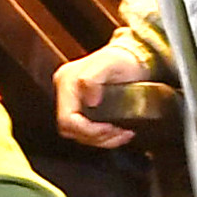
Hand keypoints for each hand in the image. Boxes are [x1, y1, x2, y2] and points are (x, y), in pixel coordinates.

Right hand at [52, 40, 171, 148]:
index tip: (108, 128)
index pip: (67, 118)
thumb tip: (90, 101)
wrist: (130, 58)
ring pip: (79, 134)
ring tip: (121, 133)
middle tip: (117, 133)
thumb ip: (93, 79)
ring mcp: (72, 101)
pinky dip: (104, 137)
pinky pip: (86, 131)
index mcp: (66, 81)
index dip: (87, 129)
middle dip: (95, 136)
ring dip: (101, 139)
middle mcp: (65, 92)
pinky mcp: (82, 108)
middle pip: (71, 129)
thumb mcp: (109, 63)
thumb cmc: (122, 59)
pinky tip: (118, 132)